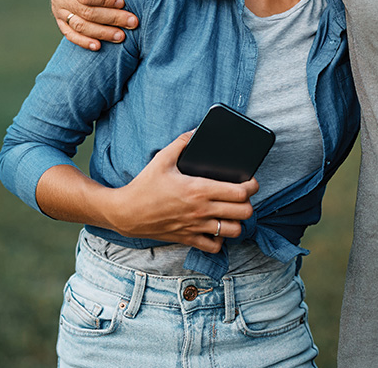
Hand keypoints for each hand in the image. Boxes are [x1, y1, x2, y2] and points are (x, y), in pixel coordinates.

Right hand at [52, 0, 138, 50]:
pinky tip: (98, 46)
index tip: (124, 1)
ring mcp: (59, 8)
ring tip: (123, 36)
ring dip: (102, 33)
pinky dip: (83, 42)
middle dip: (111, 18)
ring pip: (79, 26)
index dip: (105, 0)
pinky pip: (70, 33)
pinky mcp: (62, 18)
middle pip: (85, 12)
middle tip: (134, 22)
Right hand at [108, 132, 258, 253]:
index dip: (252, 186)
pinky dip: (221, 239)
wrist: (125, 213)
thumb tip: (196, 130)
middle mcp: (201, 210)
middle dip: (249, 204)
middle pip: (243, 213)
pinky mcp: (187, 239)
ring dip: (238, 222)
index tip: (251, 182)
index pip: (240, 192)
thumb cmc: (145, 185)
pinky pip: (214, 247)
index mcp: (199, 189)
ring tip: (233, 213)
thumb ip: (182, 141)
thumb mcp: (163, 158)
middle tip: (244, 197)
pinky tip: (217, 229)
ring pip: (233, 232)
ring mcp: (195, 227)